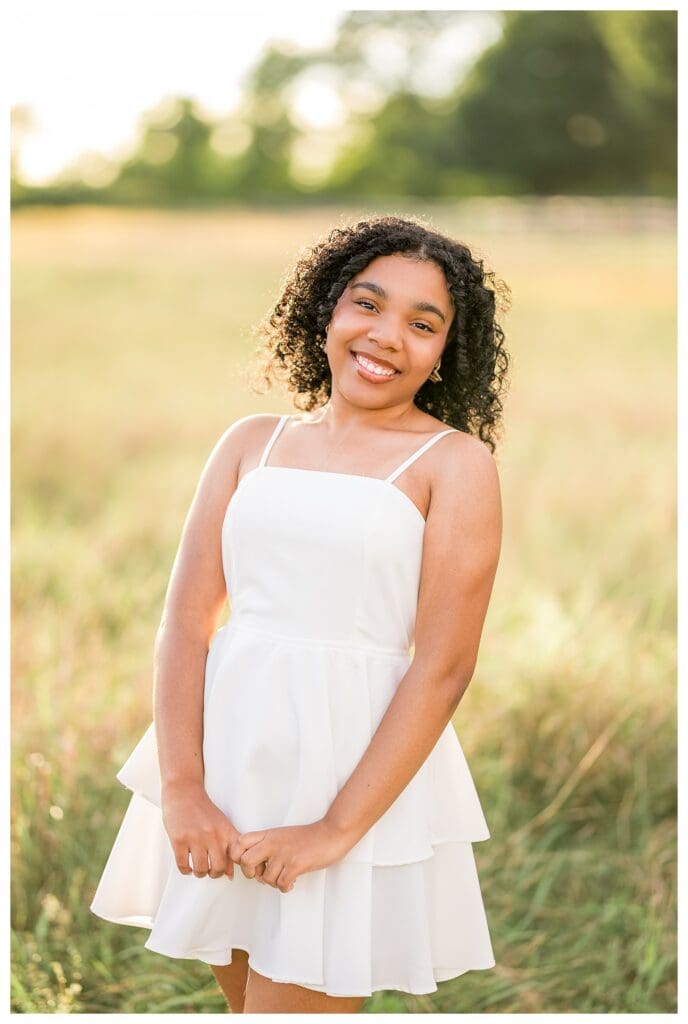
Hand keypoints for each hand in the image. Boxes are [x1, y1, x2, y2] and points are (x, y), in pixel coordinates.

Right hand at [161, 781, 241, 879]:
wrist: (184, 792)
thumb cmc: (203, 810)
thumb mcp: (221, 824)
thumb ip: (228, 847)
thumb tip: (230, 875)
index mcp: (225, 830)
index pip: (237, 856)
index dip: (235, 867)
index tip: (231, 869)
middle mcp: (212, 835)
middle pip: (218, 868)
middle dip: (214, 874)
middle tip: (210, 870)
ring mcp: (195, 837)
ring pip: (200, 870)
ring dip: (199, 872)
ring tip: (197, 867)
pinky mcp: (179, 840)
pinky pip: (183, 866)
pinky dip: (185, 870)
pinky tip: (186, 865)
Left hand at [230, 819, 350, 892]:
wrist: (332, 833)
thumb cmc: (309, 837)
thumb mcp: (283, 835)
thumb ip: (268, 846)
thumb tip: (257, 871)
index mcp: (268, 834)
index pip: (239, 843)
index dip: (237, 856)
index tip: (250, 863)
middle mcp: (273, 843)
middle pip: (245, 861)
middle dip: (250, 874)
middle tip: (262, 875)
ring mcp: (284, 853)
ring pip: (266, 878)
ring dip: (274, 883)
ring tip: (285, 877)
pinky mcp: (296, 864)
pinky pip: (281, 884)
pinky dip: (286, 887)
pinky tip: (293, 881)